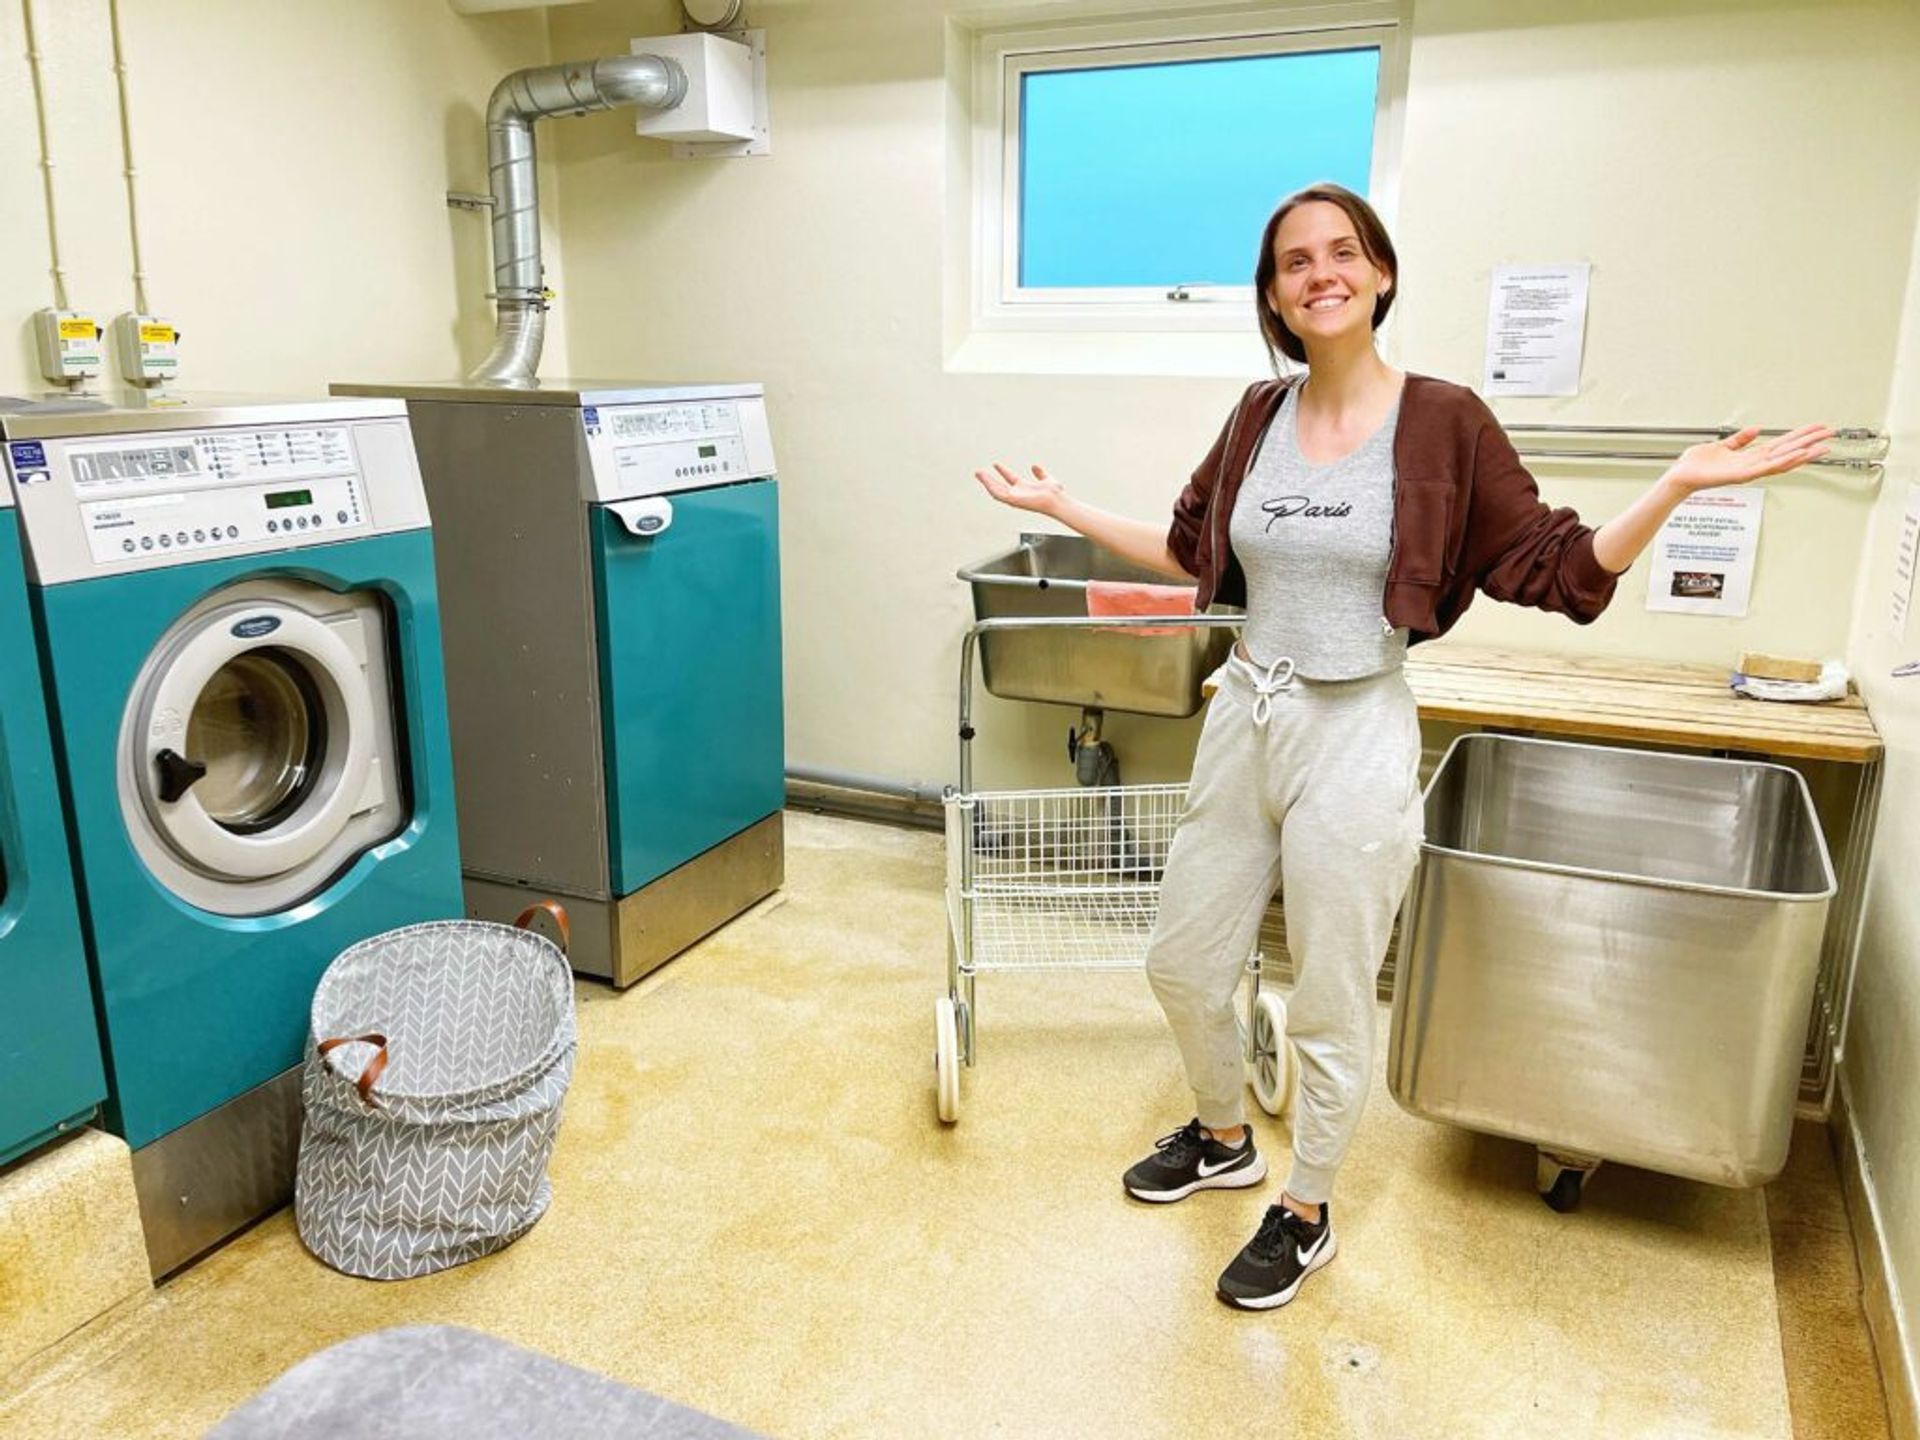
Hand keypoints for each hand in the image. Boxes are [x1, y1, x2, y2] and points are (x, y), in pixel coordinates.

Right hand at [973, 462, 1065, 516]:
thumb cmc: (1055, 494)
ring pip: (996, 490)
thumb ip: (1041, 473)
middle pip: (999, 485)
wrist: (1056, 500)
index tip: (995, 464)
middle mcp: (1018, 493)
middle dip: (988, 479)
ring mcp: (1015, 498)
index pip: (1010, 478)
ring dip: (986, 482)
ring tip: (978, 474)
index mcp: (1024, 488)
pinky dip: (991, 488)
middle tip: (978, 472)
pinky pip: (999, 495)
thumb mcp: (1047, 479)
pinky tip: (985, 481)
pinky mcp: (1013, 501)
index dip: (1002, 471)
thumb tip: (1034, 465)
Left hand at [1661, 424, 1833, 493]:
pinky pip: (1764, 468)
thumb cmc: (1697, 465)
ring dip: (1802, 454)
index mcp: (1750, 456)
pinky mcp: (1740, 475)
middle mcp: (1753, 464)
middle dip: (1810, 442)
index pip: (1782, 444)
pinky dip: (1781, 462)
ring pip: (1782, 461)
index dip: (1800, 436)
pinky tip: (1796, 456)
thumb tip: (1755, 430)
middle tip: (1830, 434)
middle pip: (1788, 451)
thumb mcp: (1721, 447)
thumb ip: (1739, 440)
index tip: (1817, 428)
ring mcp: (1748, 471)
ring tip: (1821, 447)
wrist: (1680, 475)